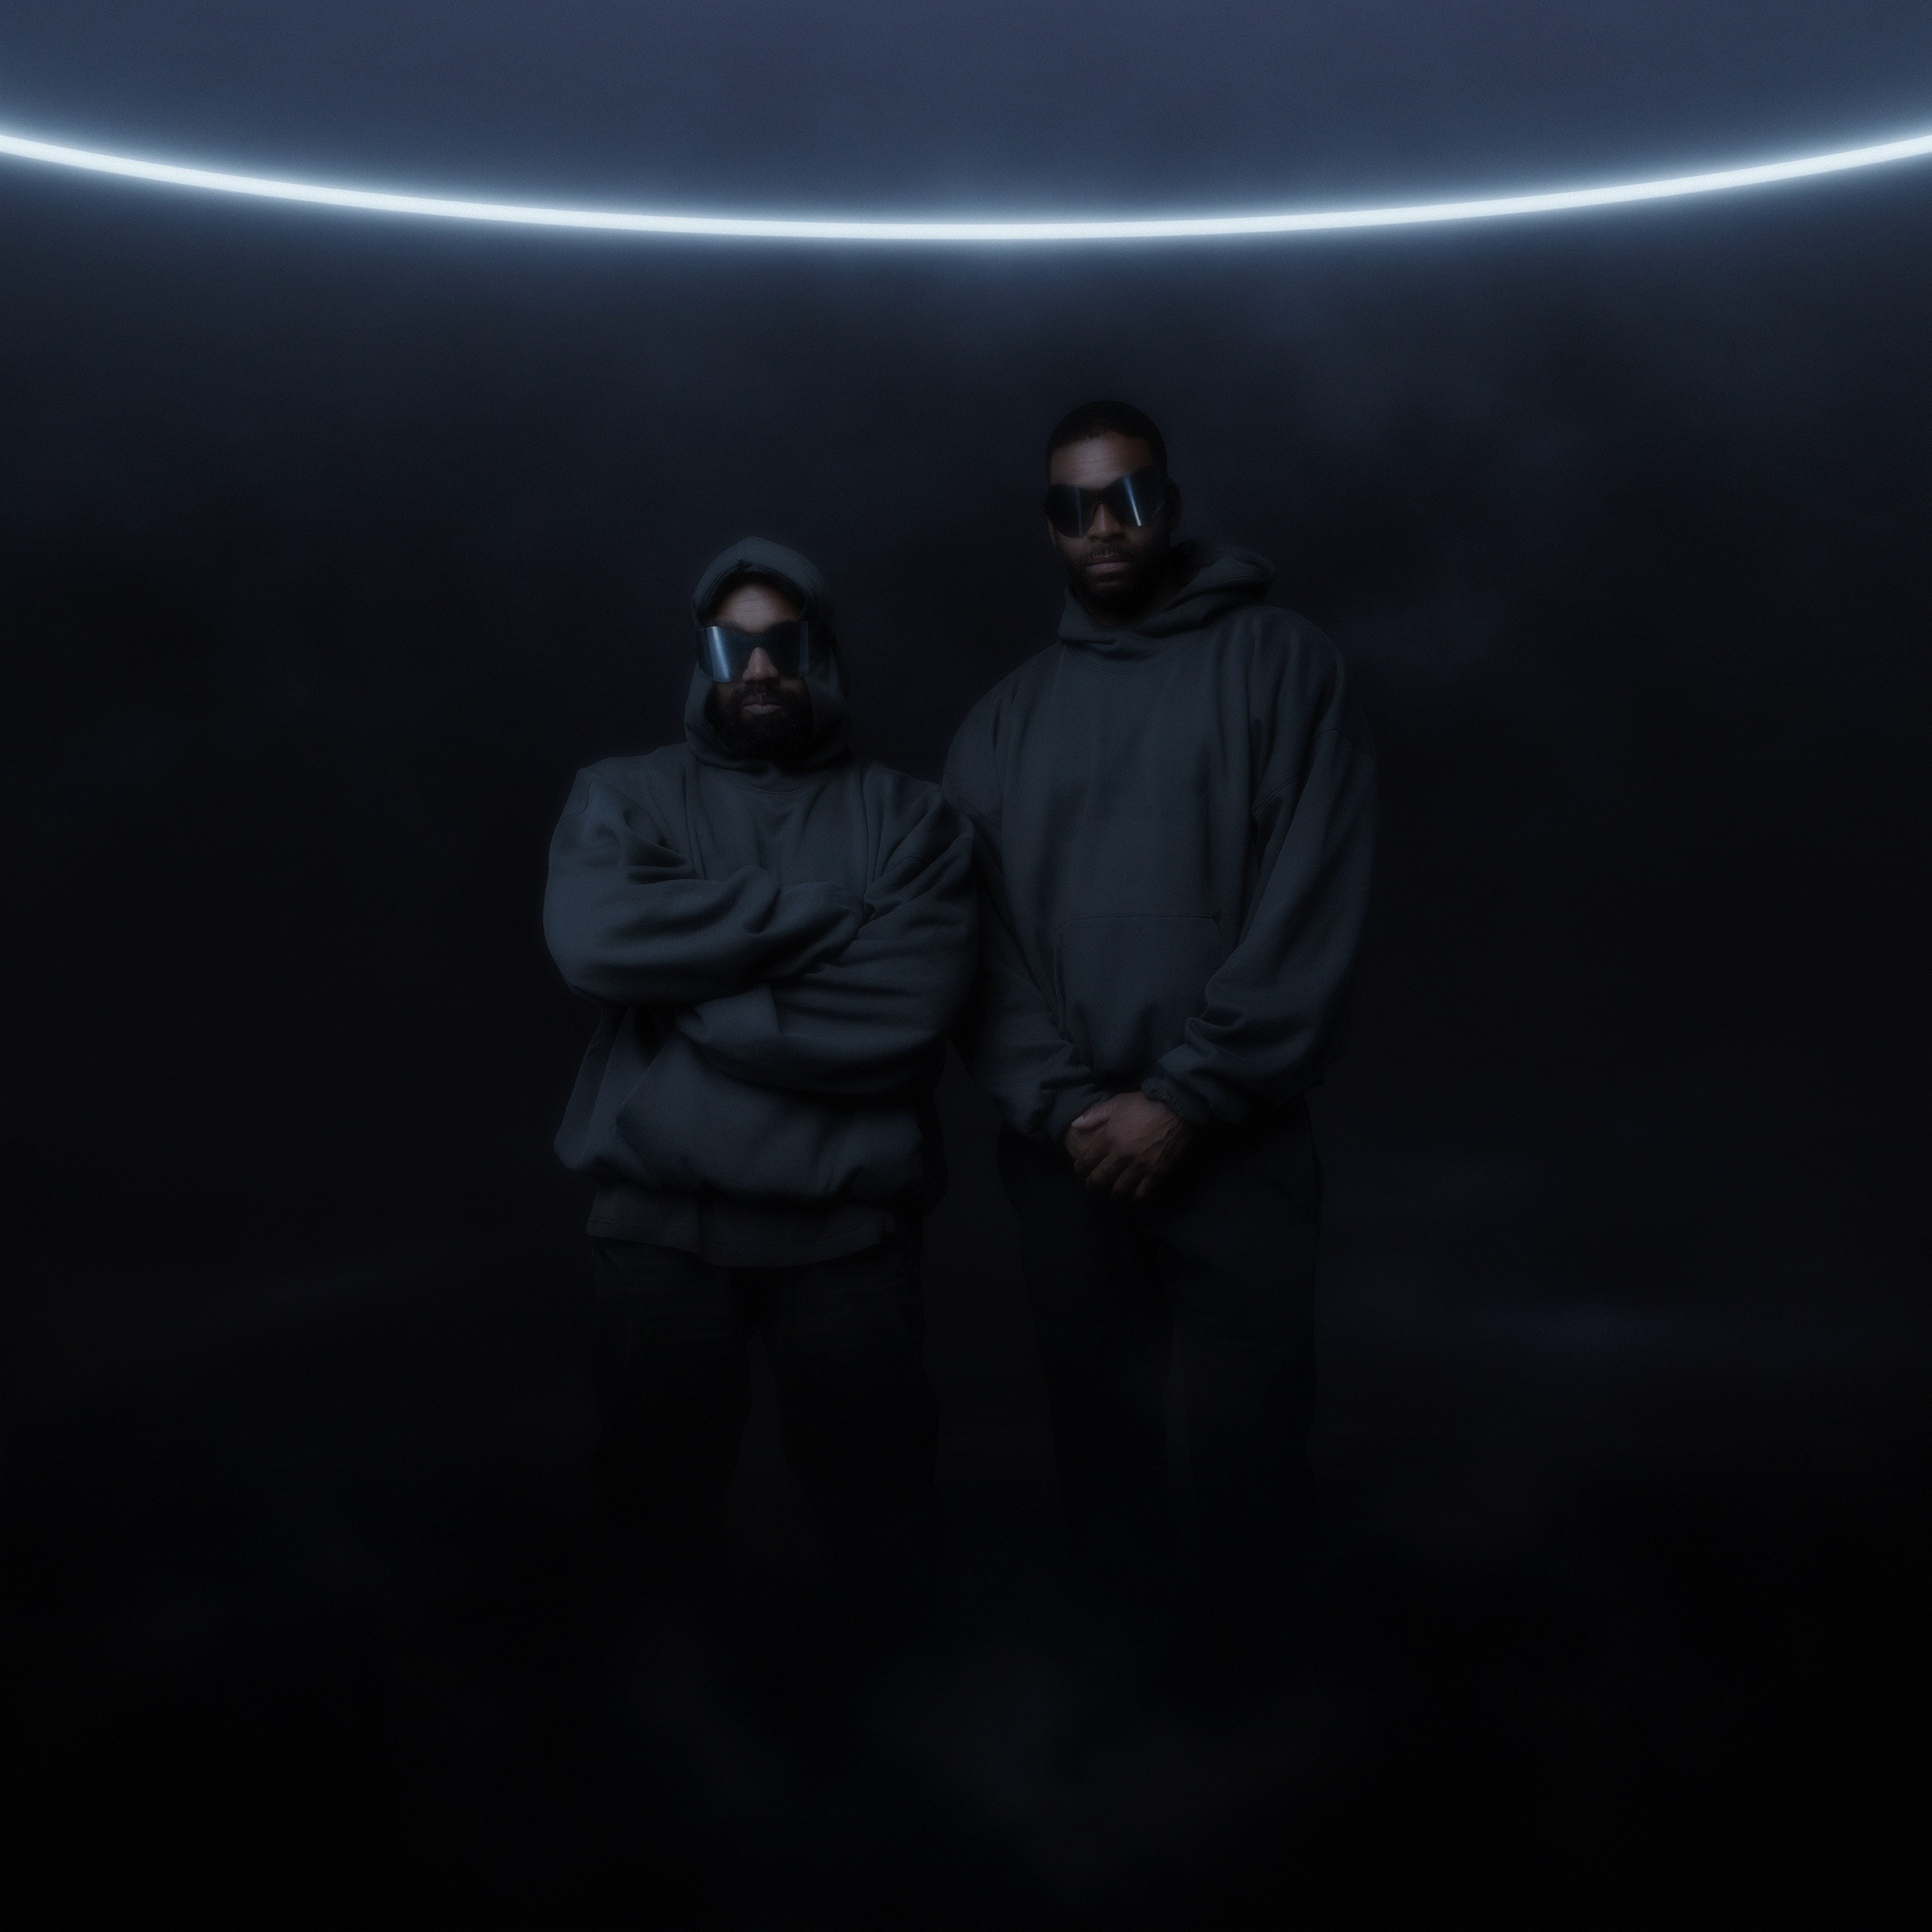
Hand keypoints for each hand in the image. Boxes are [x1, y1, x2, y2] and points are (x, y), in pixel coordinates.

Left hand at [1065, 1093, 1195, 1199]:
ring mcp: (1140, 1165)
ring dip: (1113, 1193)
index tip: (1079, 1169)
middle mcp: (1122, 1155)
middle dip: (1092, 1184)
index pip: (1087, 1160)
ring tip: (1112, 1193)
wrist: (1177, 1107)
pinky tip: (1133, 1194)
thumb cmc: (1145, 1103)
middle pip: (1100, 1178)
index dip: (1080, 1167)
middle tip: (1091, 1186)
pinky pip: (1143, 1191)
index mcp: (1109, 1137)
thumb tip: (1075, 1124)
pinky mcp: (1157, 1171)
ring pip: (1120, 1189)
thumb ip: (1094, 1114)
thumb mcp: (1117, 1103)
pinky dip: (1136, 1196)